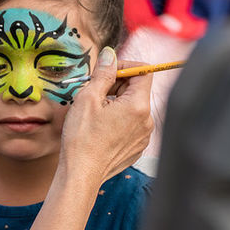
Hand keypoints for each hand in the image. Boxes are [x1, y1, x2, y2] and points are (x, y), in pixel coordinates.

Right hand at [59, 47, 153, 181]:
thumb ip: (103, 74)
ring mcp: (144, 136)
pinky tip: (100, 129)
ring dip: (116, 104)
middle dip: (116, 87)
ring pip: (133, 108)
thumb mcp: (87, 98)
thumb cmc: (82, 138)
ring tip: (95, 115)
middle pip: (137, 90)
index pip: (143, 71)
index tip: (106, 72)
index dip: (124, 67)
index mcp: (138, 105)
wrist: (81, 174)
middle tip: (94, 94)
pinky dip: (118, 121)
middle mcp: (147, 121)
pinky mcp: (137, 148)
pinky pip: (131, 125)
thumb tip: (110, 55)